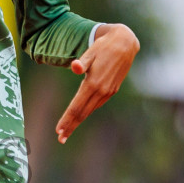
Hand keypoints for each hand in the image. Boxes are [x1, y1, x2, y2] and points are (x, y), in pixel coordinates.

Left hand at [56, 23, 139, 143]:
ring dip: (78, 120)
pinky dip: (88, 111)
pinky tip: (82, 113)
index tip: (58, 131)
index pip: (76, 107)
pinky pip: (97, 104)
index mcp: (93, 83)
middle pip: (82, 113)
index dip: (67, 120)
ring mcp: (108, 92)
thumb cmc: (103, 46)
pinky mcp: (112, 90)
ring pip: (90, 110)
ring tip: (68, 129)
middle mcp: (101, 91)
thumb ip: (82, 62)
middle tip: (61, 139)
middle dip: (71, 126)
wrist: (125, 44)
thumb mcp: (91, 52)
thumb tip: (74, 67)